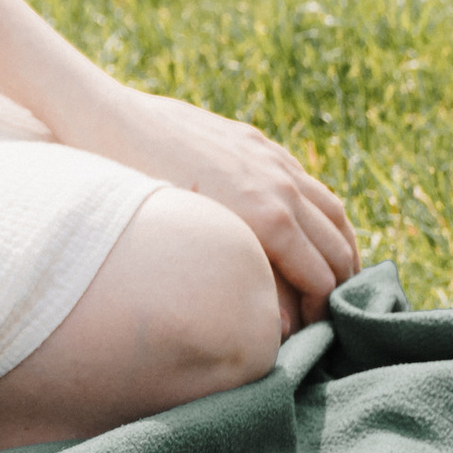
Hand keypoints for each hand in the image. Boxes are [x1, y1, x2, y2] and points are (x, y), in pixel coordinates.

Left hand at [60, 78, 358, 329]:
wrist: (111, 120)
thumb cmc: (138, 195)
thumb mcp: (189, 249)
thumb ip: (242, 285)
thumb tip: (281, 329)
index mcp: (268, 218)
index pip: (320, 278)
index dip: (322, 312)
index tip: (313, 332)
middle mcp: (281, 187)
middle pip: (335, 246)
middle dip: (341, 283)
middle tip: (333, 313)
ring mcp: (272, 160)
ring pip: (331, 209)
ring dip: (342, 245)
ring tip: (338, 275)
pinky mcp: (257, 142)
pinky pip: (307, 180)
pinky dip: (321, 210)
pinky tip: (308, 226)